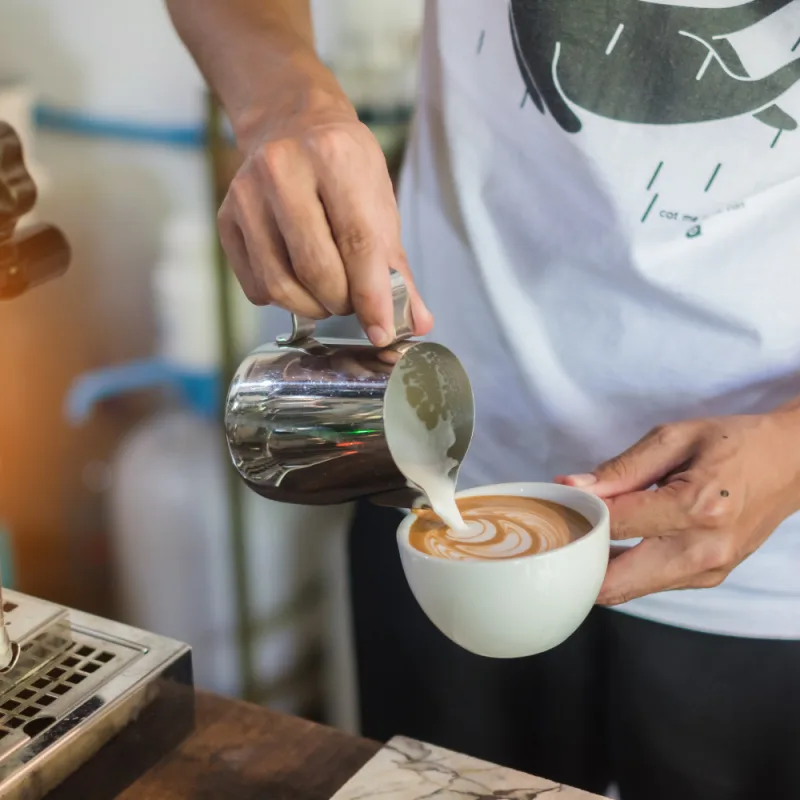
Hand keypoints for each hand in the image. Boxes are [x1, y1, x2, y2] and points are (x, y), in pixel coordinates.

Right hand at [217, 75, 431, 346]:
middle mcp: (282, 168)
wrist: (291, 125)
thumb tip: (417, 323)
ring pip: (281, 285)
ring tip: (328, 294)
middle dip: (342, 302)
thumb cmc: (343, 169)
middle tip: (353, 300)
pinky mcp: (225, 219)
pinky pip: (256, 287)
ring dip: (312, 307)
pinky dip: (283, 300)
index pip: (358, 242)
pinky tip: (297, 280)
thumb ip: (396, 266)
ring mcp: (246, 194)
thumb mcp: (379, 203)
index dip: (373, 296)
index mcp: (334, 156)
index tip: (382, 331)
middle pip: (317, 270)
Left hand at [555, 412, 799, 604]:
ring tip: (584, 535)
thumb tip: (574, 487)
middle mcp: (703, 549)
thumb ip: (622, 468)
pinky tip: (615, 541)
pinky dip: (624, 568)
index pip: (613, 525)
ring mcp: (707, 571)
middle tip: (560, 536)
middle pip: (614, 582)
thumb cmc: (734, 443)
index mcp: (697, 507)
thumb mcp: (675, 438)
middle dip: (579, 562)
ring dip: (598, 568)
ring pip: (628, 590)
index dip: (578, 514)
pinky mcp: (707, 578)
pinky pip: (649, 584)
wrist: (792, 464)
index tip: (561, 501)